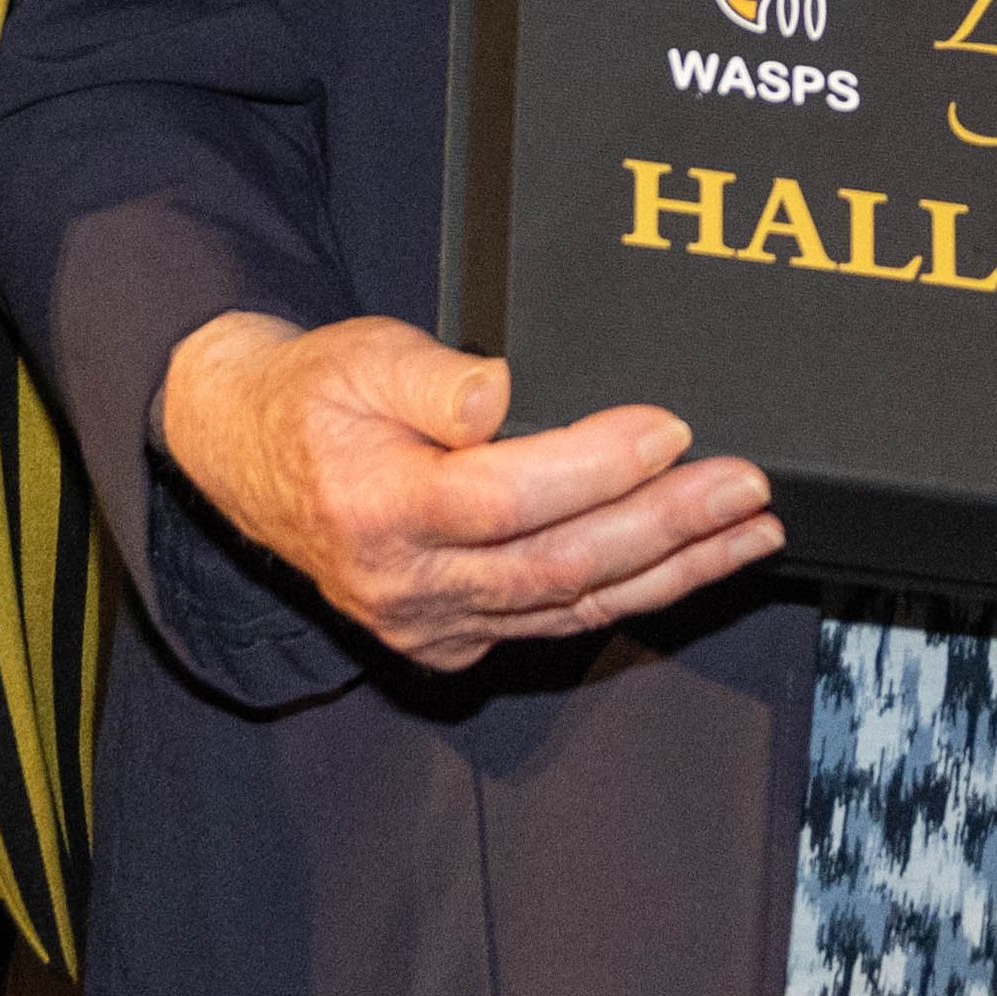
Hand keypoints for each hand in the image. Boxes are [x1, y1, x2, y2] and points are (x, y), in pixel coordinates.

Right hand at [159, 309, 778, 669]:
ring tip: (750, 532)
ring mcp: (429, 625)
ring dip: (672, 572)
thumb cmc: (316, 396)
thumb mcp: (361, 354)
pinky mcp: (449, 642)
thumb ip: (431, 375)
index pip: (506, 498)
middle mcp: (404, 584)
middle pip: (557, 565)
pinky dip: (629, 596)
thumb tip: (499, 392)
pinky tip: (689, 567)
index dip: (595, 467)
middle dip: (666, 526)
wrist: (246, 455)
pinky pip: (554, 625)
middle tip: (745, 486)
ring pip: (570, 608)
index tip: (670, 429)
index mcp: (377, 507)